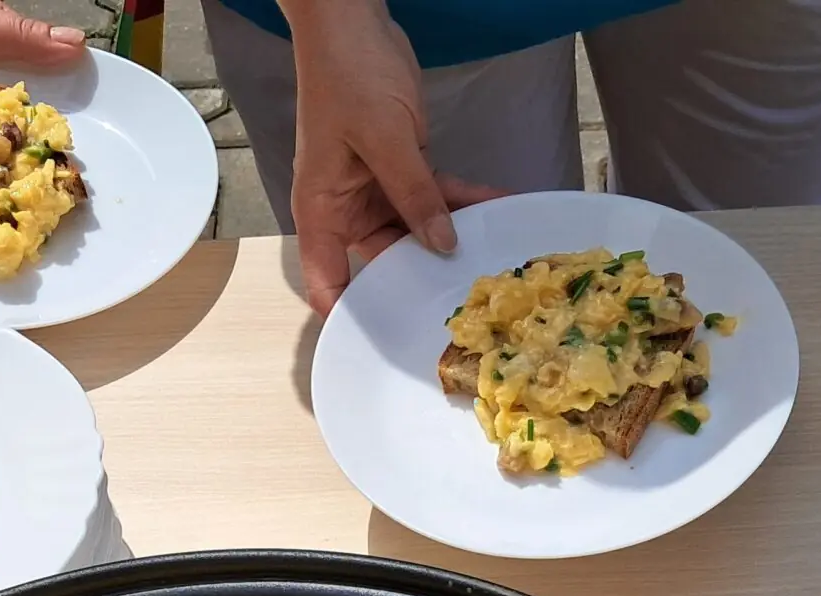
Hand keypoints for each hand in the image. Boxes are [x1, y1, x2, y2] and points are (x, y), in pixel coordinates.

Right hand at [280, 0, 497, 312]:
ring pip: (416, 228)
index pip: (327, 281)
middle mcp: (346, 208)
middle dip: (421, 278)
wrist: (352, 20)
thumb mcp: (383, 138)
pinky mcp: (401, 167)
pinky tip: (498, 208)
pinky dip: (463, 201)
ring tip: (493, 257)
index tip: (391, 340)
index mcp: (322, 211)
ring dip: (452, 236)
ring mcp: (374, 188)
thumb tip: (442, 243)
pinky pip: (434, 195)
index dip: (351, 315)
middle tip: (463, 307)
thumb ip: (415, 193)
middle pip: (383, 261)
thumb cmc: (348, 76)